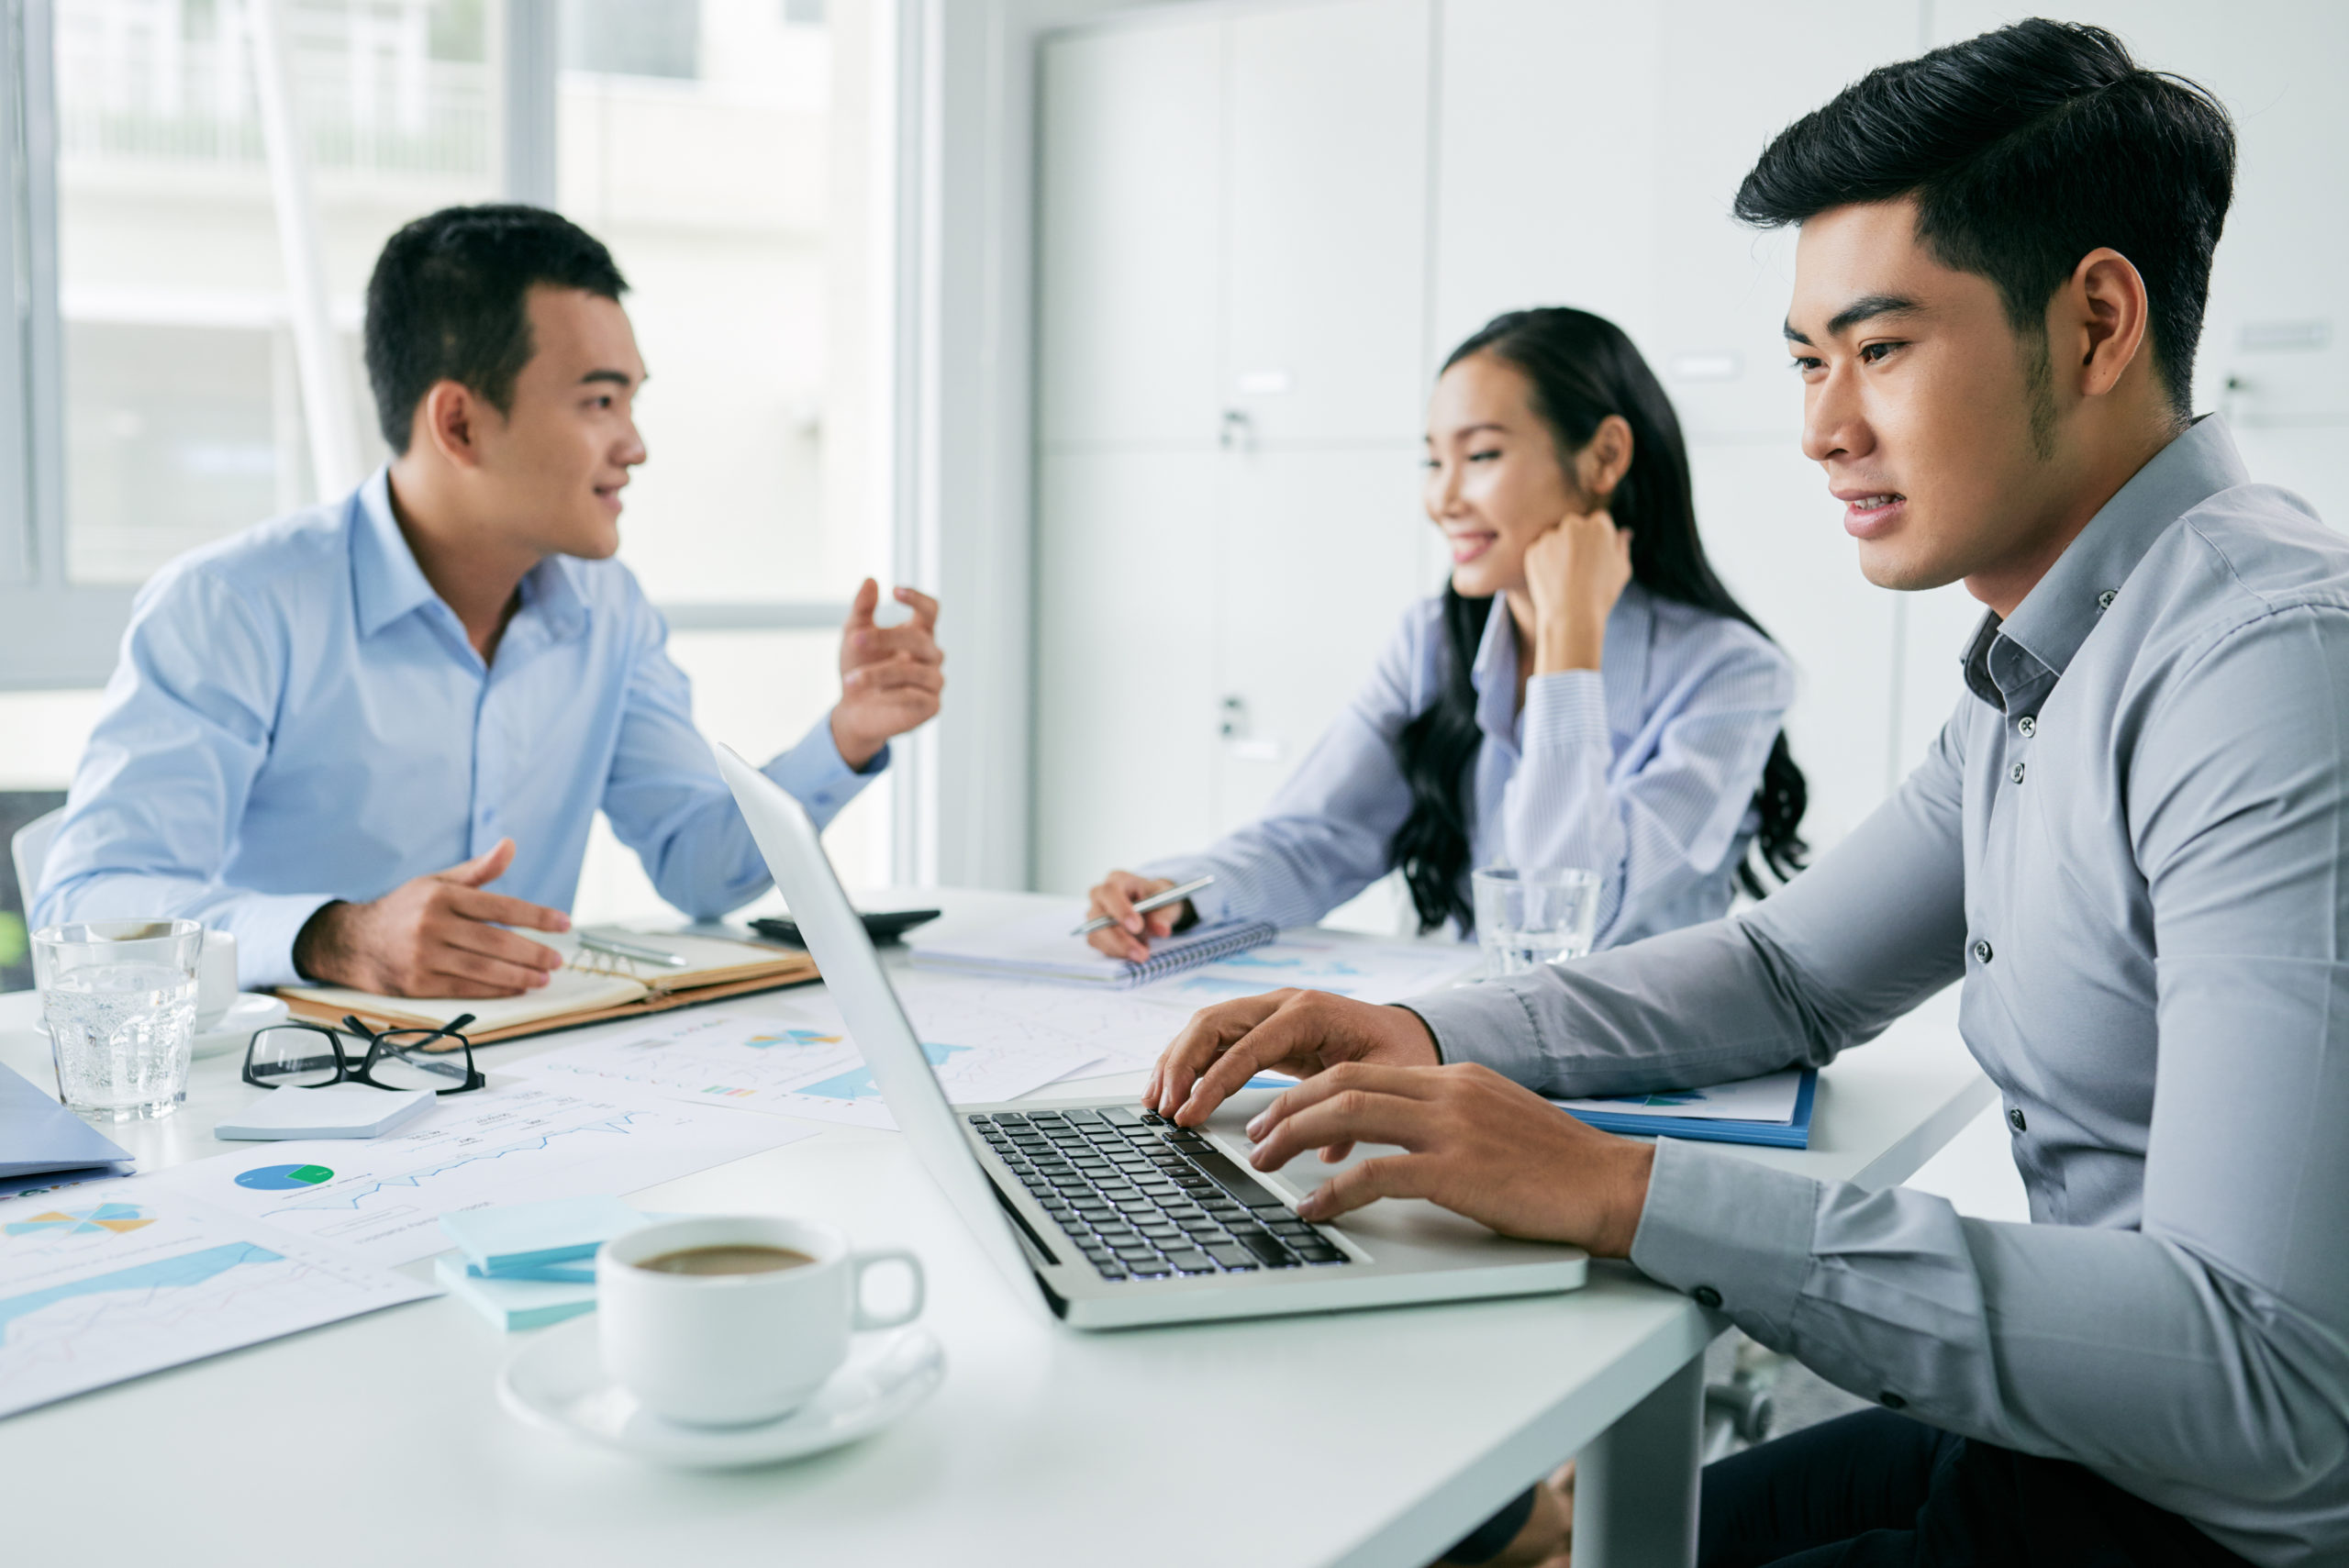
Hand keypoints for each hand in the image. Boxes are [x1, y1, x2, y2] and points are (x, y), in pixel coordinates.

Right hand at [291, 838, 570, 997]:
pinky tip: (516, 988)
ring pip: (483, 969)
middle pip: (495, 941)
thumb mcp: (436, 882)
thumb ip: (478, 870)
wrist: (352, 942)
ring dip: (519, 975)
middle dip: (533, 952)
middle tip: (557, 959)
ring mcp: (423, 956)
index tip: (564, 924)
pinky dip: (495, 990)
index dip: (536, 916)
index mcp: (441, 895)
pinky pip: (465, 988)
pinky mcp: (417, 983)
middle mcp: (432, 924)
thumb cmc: (404, 909)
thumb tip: (510, 845)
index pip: (500, 906)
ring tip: (543, 977)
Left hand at [832, 579, 944, 768]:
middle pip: (918, 638)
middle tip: (855, 639)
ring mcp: (934, 681)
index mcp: (919, 634)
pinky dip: (890, 694)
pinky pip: (914, 696)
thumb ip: (862, 609)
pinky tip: (871, 696)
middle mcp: (931, 656)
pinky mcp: (930, 706)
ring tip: (851, 680)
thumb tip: (870, 580)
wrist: (853, 711)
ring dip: (878, 673)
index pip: (931, 610)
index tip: (894, 591)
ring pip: (912, 670)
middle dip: (885, 637)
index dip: (918, 599)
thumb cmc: (859, 669)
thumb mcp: (854, 636)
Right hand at [1084, 871, 1188, 960]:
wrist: (1152, 906)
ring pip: (1096, 935)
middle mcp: (1100, 895)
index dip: (1121, 909)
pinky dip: (1117, 952)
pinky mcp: (1094, 931)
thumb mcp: (1167, 903)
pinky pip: (1099, 945)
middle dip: (1120, 939)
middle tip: (1141, 954)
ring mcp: (1094, 914)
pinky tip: (1134, 951)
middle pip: (1098, 917)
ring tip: (1143, 953)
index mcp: (1118, 879)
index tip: (1137, 927)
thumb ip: (1164, 915)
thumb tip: (1162, 929)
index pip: (1110, 891)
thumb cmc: (1156, 898)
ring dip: (1120, 949)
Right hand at [1145, 988, 1439, 1124]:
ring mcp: (1268, 1012)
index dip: (1213, 1081)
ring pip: (1206, 1026)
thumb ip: (1355, 1109)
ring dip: (1176, 1062)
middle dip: (1180, 1065)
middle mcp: (1282, 1004)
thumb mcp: (1388, 1078)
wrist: (1407, 1033)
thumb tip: (1323, 1150)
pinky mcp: (1262, 1029)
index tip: (1189, 1114)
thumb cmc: (1400, 1052)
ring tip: (1156, 1102)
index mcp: (1309, 1011)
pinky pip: (1216, 1039)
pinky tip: (1174, 1091)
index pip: (1246, 1045)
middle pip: (1212, 1022)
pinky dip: (1190, 1063)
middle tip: (1163, 1108)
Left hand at [1241, 1060, 1654, 1255]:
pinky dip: (1335, 1190)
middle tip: (1255, 1133)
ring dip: (1294, 1137)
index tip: (1280, 1112)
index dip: (1310, 1090)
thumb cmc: (1559, 1167)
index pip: (1363, 1069)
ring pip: (1348, 1114)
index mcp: (1454, 1078)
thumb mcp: (1497, 1120)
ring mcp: (1452, 1128)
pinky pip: (1377, 1174)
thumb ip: (1449, 1118)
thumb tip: (1399, 1139)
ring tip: (1264, 1162)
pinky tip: (1314, 1206)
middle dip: (1287, 1107)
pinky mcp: (1458, 1170)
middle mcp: (1447, 1091)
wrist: (1613, 1186)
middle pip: (1342, 1083)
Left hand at [1520, 508, 1632, 672]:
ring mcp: (1550, 537)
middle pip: (1575, 526)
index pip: (1599, 521)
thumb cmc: (1602, 594)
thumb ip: (1621, 546)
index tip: (1597, 556)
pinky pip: (1540, 552)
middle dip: (1577, 540)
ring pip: (1556, 539)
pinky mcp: (1533, 551)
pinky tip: (1554, 581)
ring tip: (1567, 578)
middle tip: (1581, 567)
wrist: (1571, 616)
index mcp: (1598, 526)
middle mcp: (1573, 525)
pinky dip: (1545, 563)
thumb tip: (1624, 533)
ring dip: (1560, 551)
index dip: (1599, 538)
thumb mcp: (1621, 569)